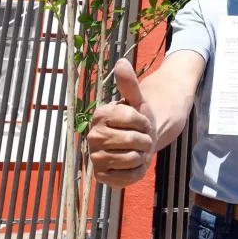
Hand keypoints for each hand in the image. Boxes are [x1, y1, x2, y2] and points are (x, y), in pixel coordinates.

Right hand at [87, 58, 156, 188]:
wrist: (139, 141)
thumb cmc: (138, 120)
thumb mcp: (137, 100)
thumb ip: (129, 83)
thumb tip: (121, 62)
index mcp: (100, 115)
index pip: (133, 118)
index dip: (145, 121)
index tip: (141, 122)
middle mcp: (92, 136)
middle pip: (133, 140)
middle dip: (145, 140)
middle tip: (140, 138)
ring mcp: (95, 157)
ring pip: (131, 159)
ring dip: (141, 155)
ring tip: (136, 150)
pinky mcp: (101, 176)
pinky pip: (128, 177)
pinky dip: (137, 171)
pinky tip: (132, 164)